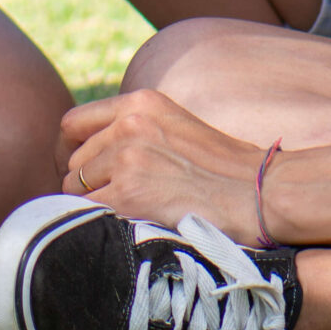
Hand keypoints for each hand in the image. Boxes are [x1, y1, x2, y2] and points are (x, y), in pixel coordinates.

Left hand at [59, 89, 268, 235]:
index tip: (79, 171)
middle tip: (107, 204)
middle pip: (73, 159)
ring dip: (92, 204)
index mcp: (140, 102)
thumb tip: (93, 157)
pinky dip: (98, 222)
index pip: (73, 123)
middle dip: (84, 183)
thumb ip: (136, 131)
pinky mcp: (127, 193)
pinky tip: (123, 227)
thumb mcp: (176, 127)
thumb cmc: (227, 170)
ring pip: (75, 186)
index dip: (68, 151)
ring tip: (124, 216)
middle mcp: (129, 123)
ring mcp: (126, 157)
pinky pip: (87, 210)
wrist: (261, 193)